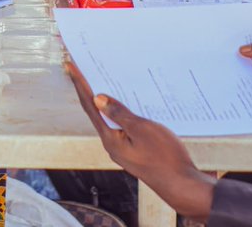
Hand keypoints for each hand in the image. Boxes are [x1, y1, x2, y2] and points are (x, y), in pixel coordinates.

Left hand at [66, 62, 214, 219]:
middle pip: (95, 111)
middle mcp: (112, 144)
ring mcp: (123, 149)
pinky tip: (125, 104)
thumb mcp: (142, 129)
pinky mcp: (134, 151)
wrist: (182, 185)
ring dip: (104, 99)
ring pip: (109, 119)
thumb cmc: (165, 157)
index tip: (70, 65)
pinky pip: (121, 126)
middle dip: (88, 89)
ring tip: (100, 80)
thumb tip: (98, 99)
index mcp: (110, 139)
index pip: (89, 105)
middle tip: (81, 68)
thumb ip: (119, 113)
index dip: (79, 83)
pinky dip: (119, 111)